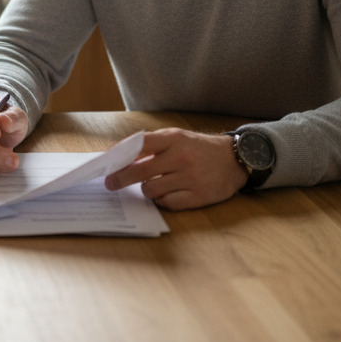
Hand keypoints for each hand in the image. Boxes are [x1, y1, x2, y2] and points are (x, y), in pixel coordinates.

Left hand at [103, 128, 246, 209]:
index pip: (139, 145)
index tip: (106, 162)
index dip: (120, 154)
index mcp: (174, 139)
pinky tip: (166, 193)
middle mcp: (181, 158)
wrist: (234, 159)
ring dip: (146, 189)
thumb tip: (120, 155)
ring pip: (151, 190)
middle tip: (111, 183)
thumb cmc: (198, 148)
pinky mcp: (198, 196)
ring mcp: (190, 178)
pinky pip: (167, 203)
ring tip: (152, 184)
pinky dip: (162, 200)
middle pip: (140, 172)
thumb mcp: (176, 138)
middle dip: (121, 179)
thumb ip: (151, 145)